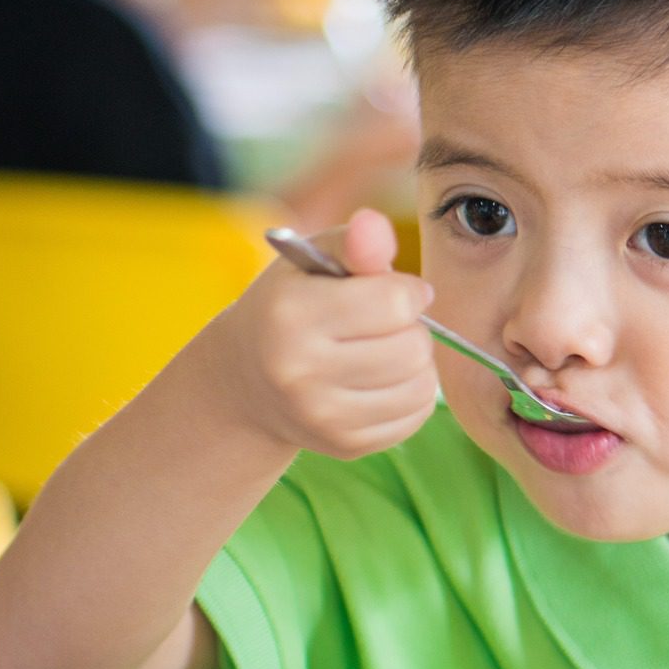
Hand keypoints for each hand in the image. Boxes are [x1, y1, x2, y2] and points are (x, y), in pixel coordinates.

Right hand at [215, 208, 436, 459]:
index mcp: (290, 314)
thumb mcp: (314, 262)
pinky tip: (382, 381)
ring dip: (416, 363)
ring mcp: (322, 416)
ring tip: (385, 350)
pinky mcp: (344, 445)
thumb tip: (374, 223)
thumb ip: (353, 241)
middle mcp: (300, 371)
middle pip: (413, 348)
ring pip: (422, 386)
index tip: (389, 291)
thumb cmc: (292, 307)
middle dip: (411, 329)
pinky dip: (412, 395)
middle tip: (385, 325)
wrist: (246, 381)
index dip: (405, 291)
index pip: (395, 302)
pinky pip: (417, 416)